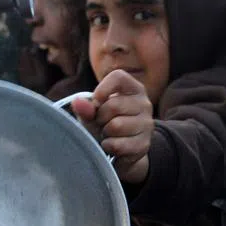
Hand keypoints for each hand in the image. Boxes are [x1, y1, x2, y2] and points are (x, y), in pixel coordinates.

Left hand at [72, 70, 154, 184]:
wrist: (121, 148)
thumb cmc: (105, 123)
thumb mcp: (93, 113)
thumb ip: (85, 107)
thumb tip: (77, 102)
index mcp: (134, 89)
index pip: (119, 77)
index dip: (103, 89)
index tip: (97, 101)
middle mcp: (144, 104)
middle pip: (113, 105)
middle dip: (100, 117)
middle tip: (102, 122)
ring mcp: (147, 124)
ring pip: (116, 126)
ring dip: (105, 133)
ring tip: (108, 133)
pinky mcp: (144, 144)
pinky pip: (118, 144)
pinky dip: (108, 146)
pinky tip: (112, 145)